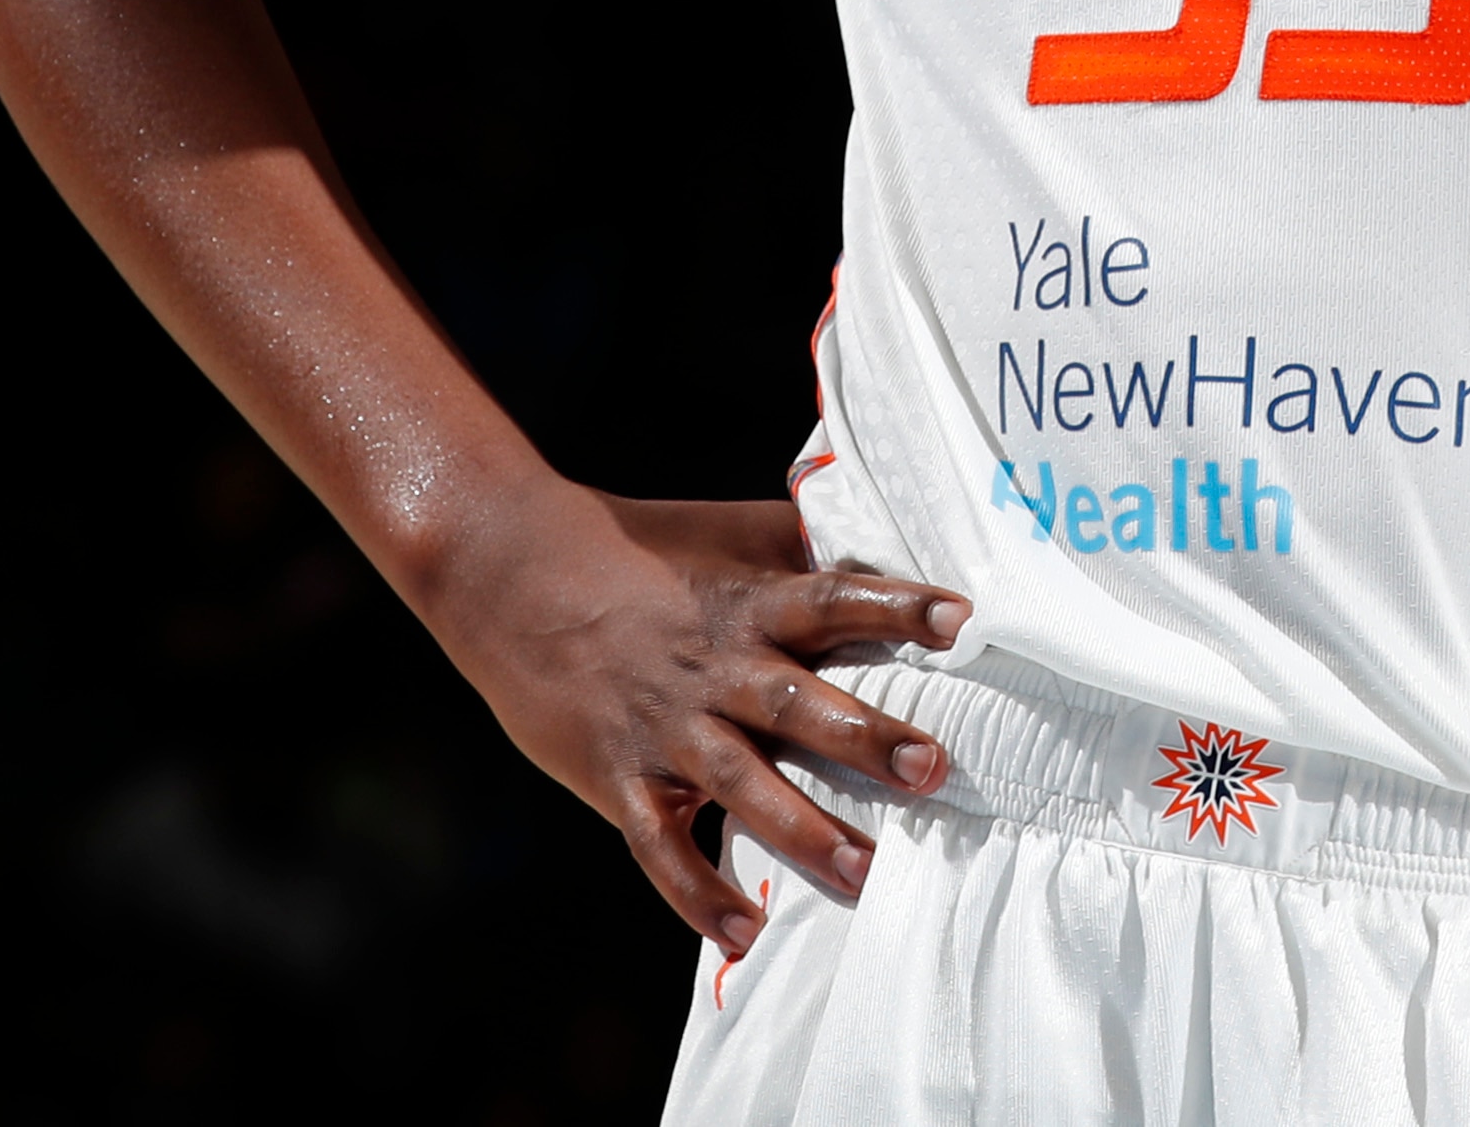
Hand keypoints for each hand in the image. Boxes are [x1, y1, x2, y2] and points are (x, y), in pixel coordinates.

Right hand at [418, 481, 971, 950]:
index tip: (960, 620)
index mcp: (747, 603)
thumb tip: (889, 535)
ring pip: (741, 783)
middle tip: (934, 768)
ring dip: (805, 830)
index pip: (833, 599)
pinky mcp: (618, 776)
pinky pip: (660, 846)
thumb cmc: (639, 548)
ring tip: (867, 873)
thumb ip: (804, 544)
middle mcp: (714, 666)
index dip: (895, 608)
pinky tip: (744, 935)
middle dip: (868, 738)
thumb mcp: (726, 533)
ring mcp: (664, 727)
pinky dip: (698, 895)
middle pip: (800, 702)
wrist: (509, 571)